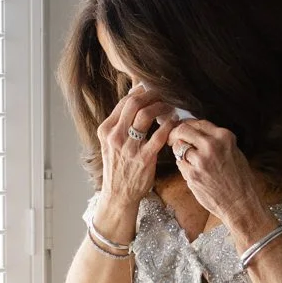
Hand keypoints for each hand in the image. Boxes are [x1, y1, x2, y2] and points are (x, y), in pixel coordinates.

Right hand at [93, 84, 177, 235]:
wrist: (119, 194)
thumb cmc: (118, 166)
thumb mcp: (111, 142)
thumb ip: (121, 123)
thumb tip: (135, 98)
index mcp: (106, 130)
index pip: (124, 101)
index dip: (141, 91)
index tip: (152, 88)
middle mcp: (115, 136)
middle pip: (134, 103)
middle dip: (152, 94)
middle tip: (163, 93)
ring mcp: (129, 147)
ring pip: (146, 115)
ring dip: (161, 106)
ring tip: (170, 106)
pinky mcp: (144, 158)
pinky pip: (159, 135)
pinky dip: (169, 125)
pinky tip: (174, 122)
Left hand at [168, 118, 268, 232]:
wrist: (241, 203)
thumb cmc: (240, 180)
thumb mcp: (233, 152)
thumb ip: (216, 141)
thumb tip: (196, 133)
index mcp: (224, 137)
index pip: (198, 122)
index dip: (186, 125)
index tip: (181, 128)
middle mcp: (212, 145)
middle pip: (183, 130)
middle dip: (174, 134)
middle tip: (172, 139)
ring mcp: (201, 160)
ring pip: (178, 147)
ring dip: (179, 152)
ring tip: (189, 160)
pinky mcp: (192, 175)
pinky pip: (179, 164)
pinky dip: (182, 166)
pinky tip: (193, 172)